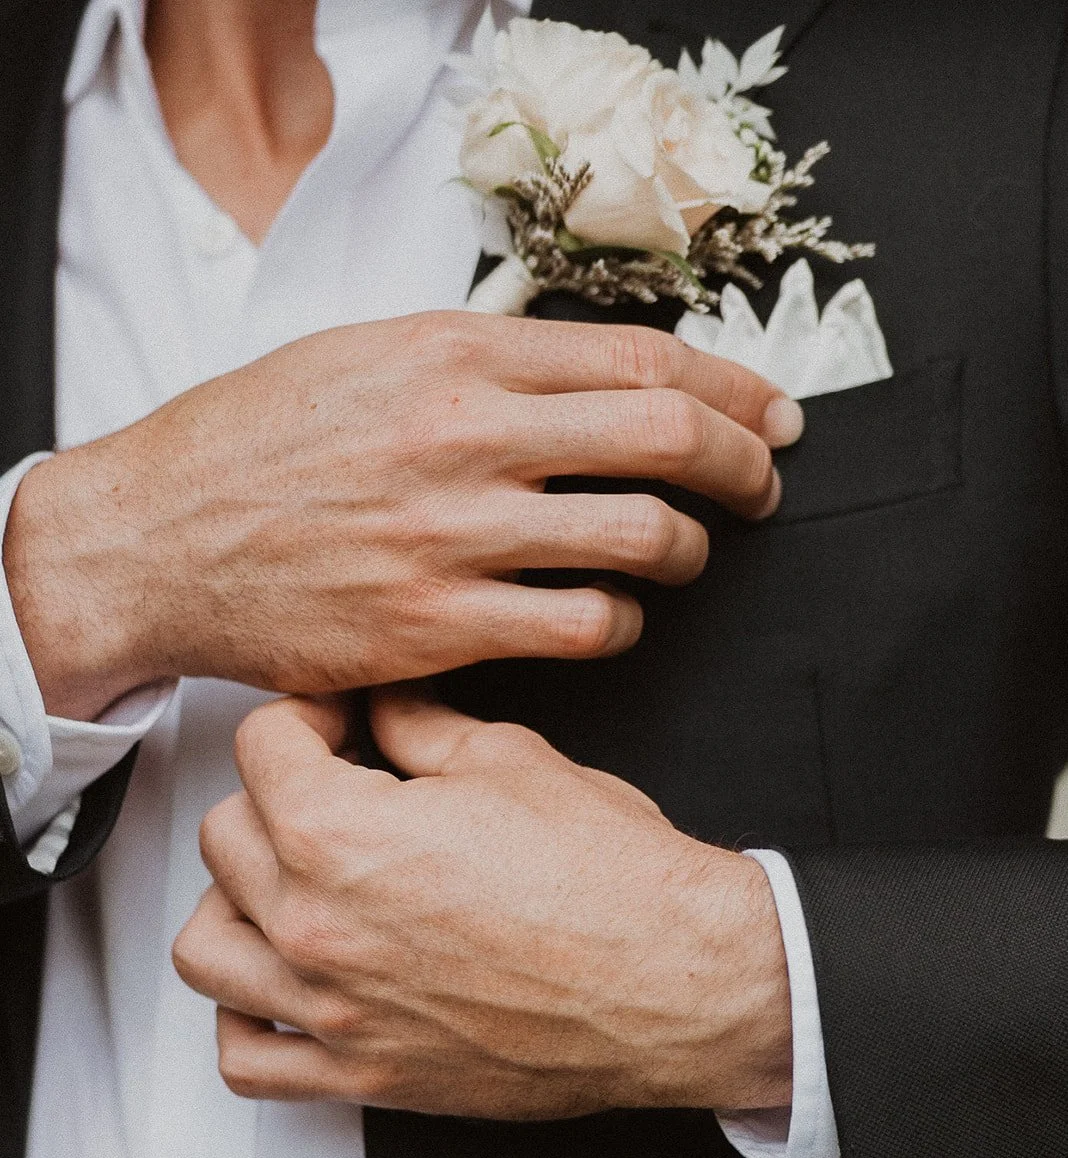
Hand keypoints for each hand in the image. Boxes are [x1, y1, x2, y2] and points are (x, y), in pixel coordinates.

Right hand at [4, 313, 801, 719]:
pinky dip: (622, 621)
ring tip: (686, 554)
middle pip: (667, 438)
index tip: (769, 413)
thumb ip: (477, 358)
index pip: (643, 356)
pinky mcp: (439, 627)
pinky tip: (613, 615)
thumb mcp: (362, 355)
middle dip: (744, 465)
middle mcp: (466, 436)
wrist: (157, 538)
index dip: (733, 387)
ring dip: (690, 549)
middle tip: (762, 484)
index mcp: (455, 353)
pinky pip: (583, 625)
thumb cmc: (255, 444)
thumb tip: (589, 372)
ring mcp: (455, 536)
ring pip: (641, 539)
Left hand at [172, 690, 792, 1118]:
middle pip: (224, 835)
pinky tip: (287, 987)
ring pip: (206, 948)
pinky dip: (248, 1020)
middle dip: (275, 797)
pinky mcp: (365, 1076)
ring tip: (293, 886)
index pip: (259, 745)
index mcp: (340, 832)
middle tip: (336, 792)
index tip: (342, 727)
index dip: (307, 718)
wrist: (677, 984)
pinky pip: (247, 1059)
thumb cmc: (612, 881)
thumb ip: (421, 729)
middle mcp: (316, 924)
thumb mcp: (513, 762)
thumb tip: (386, 710)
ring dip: (238, 903)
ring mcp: (332, 1010)